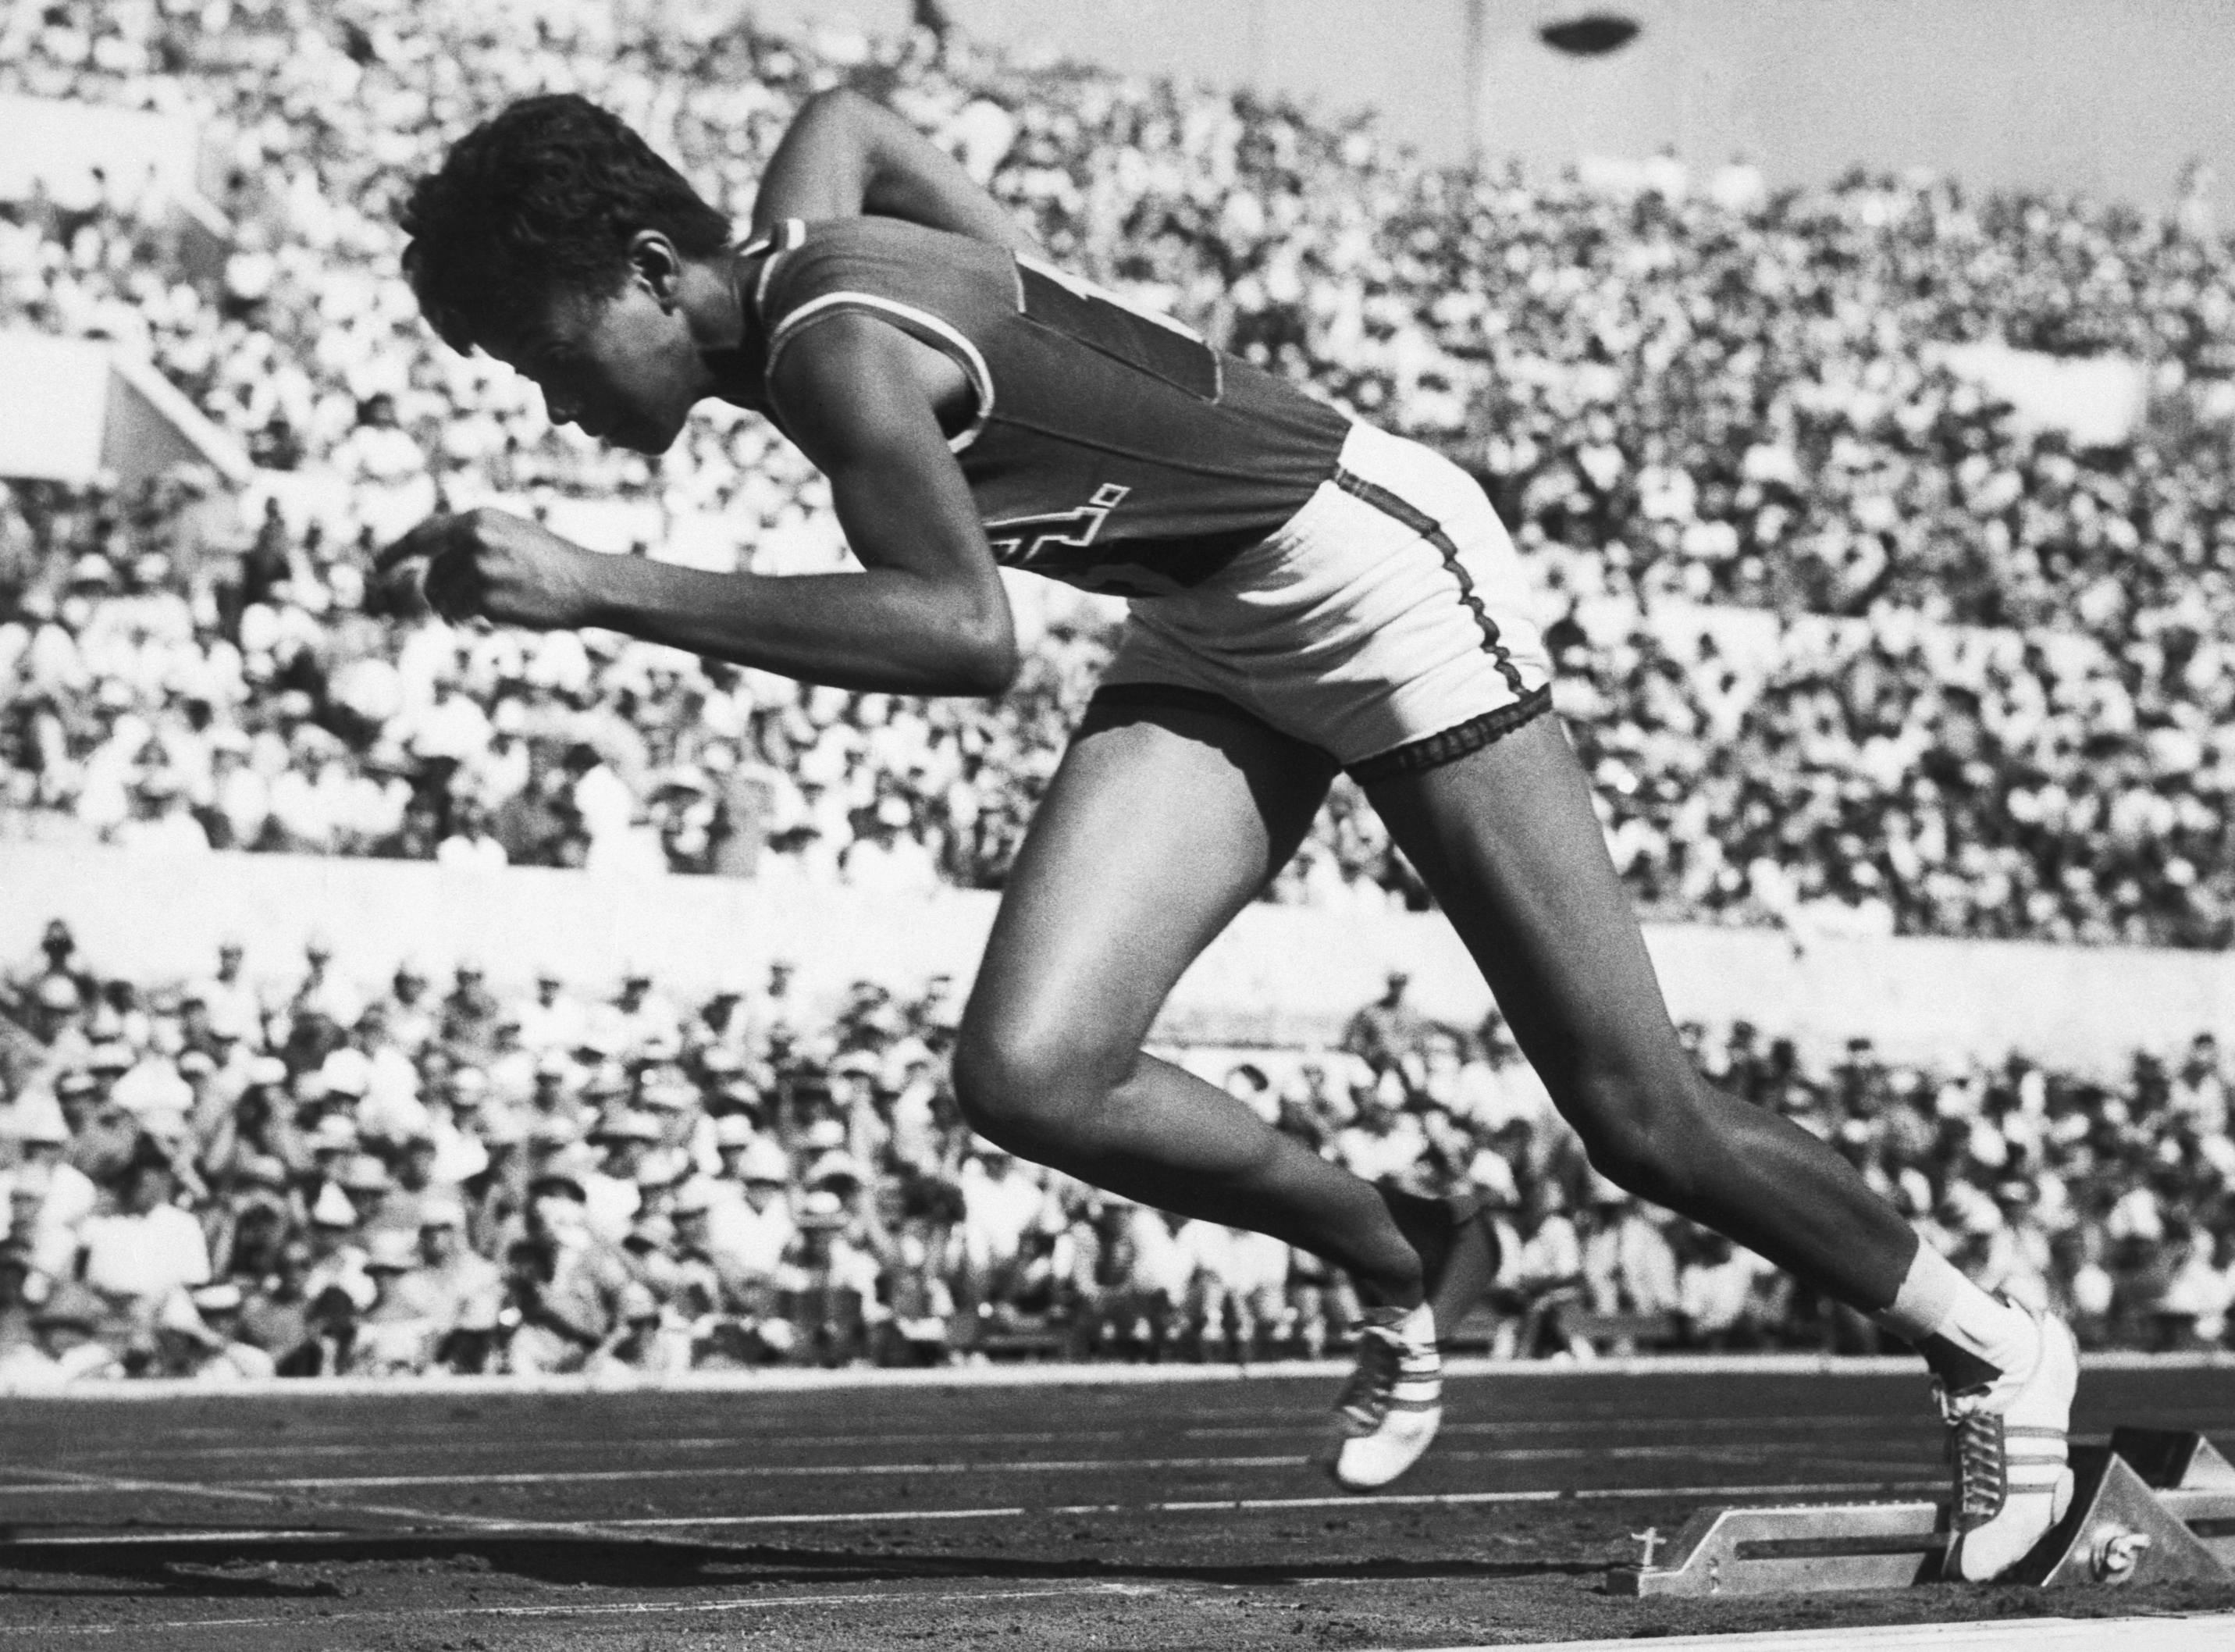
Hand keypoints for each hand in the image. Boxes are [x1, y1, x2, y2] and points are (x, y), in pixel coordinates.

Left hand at [375, 508, 602, 630]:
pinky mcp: (490, 600)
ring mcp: (482, 571)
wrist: (588, 583)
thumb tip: (429, 560)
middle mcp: (476, 541)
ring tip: (466, 613)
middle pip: (433, 573)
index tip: (377, 564)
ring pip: (443, 597)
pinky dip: (469, 618)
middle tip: (446, 606)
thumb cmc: (553, 560)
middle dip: (435, 592)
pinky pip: (463, 614)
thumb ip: (473, 537)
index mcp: (479, 519)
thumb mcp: (511, 532)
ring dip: (450, 610)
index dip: (395, 550)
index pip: (423, 535)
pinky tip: (490, 615)